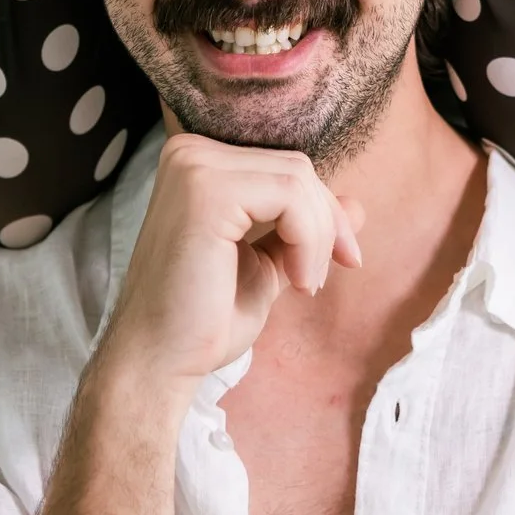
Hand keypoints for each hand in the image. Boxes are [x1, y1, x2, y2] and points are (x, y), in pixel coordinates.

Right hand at [93, 135, 364, 394]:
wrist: (158, 362)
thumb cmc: (203, 319)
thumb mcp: (266, 264)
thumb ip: (301, 230)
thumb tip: (356, 205)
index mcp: (198, 163)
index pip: (284, 167)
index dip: (322, 213)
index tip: (341, 260)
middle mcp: (191, 152)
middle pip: (296, 168)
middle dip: (326, 225)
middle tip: (318, 280)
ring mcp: (194, 166)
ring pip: (298, 179)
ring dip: (318, 238)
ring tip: (302, 285)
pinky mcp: (206, 190)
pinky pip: (290, 196)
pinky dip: (308, 241)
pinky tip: (295, 281)